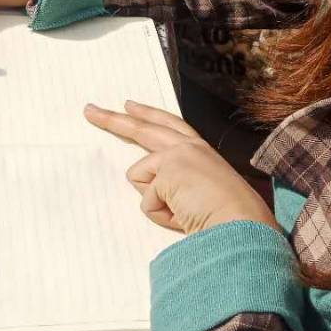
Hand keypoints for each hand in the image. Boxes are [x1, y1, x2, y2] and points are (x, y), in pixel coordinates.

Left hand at [84, 100, 280, 236]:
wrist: (242, 224)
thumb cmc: (227, 219)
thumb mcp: (200, 195)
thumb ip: (177, 186)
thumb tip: (150, 191)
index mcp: (201, 152)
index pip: (170, 125)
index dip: (148, 115)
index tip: (129, 105)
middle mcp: (189, 147)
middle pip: (143, 129)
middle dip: (112, 120)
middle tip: (89, 111)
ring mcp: (176, 155)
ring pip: (139, 177)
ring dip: (157, 204)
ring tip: (186, 213)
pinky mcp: (165, 170)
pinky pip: (146, 201)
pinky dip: (161, 215)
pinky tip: (184, 216)